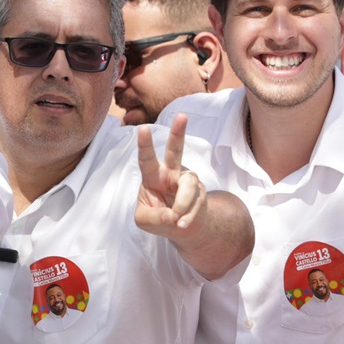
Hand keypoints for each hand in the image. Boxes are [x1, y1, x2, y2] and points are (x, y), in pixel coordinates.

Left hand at [134, 113, 206, 237]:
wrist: (182, 227)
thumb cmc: (159, 218)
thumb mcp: (145, 221)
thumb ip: (153, 217)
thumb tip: (171, 215)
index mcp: (152, 175)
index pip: (146, 159)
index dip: (144, 145)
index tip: (142, 129)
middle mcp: (171, 173)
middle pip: (175, 150)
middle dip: (178, 133)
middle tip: (182, 116)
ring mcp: (188, 180)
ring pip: (188, 186)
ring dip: (182, 205)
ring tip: (177, 221)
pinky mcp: (201, 190)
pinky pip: (196, 203)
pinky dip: (188, 218)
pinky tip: (183, 225)